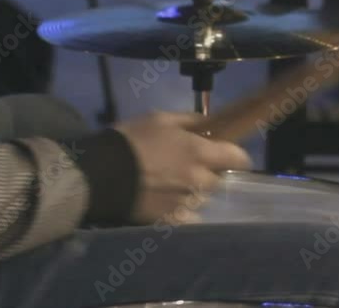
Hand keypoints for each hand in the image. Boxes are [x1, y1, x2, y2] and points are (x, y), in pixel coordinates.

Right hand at [115, 111, 251, 224]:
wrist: (100, 174)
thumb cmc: (132, 140)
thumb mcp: (161, 119)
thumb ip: (191, 121)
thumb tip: (210, 122)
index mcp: (199, 153)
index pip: (238, 158)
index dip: (238, 156)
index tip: (232, 155)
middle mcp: (199, 180)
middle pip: (221, 180)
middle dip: (213, 174)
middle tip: (197, 168)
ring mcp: (187, 203)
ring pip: (205, 199)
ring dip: (198, 192)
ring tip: (179, 186)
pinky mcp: (171, 220)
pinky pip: (190, 217)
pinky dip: (186, 211)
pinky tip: (173, 203)